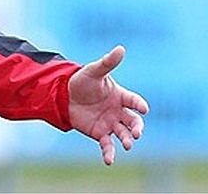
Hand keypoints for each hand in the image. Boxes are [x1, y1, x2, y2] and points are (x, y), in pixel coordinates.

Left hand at [68, 45, 148, 164]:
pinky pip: (107, 145)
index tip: (143, 109)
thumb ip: (107, 63)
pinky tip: (109, 160)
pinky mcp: (100, 133)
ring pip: (123, 134)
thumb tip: (121, 48)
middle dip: (137, 128)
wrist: (64, 95)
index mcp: (121, 96)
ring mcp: (110, 123)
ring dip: (127, 140)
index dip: (140, 105)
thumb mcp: (94, 71)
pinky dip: (109, 153)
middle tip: (137, 133)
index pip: (134, 101)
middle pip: (133, 121)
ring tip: (127, 144)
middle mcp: (119, 111)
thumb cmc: (81, 81)